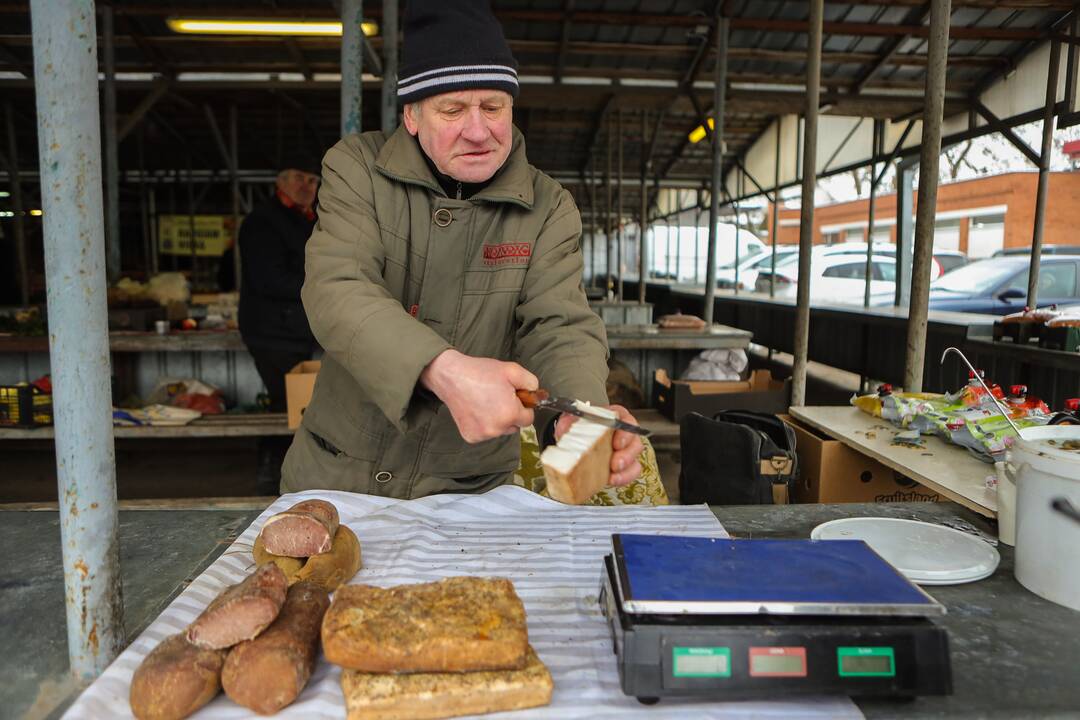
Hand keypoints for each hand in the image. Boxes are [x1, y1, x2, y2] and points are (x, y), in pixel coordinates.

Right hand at [420, 349, 537, 442]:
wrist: (451, 376)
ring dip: (498, 420)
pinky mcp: (470, 436)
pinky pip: (485, 433)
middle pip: (514, 426)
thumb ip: (531, 383)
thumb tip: (536, 395)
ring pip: (500, 430)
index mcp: (510, 414)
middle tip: (498, 397)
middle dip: (510, 414)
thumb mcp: (512, 370)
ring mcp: (482, 435)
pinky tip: (476, 409)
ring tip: (486, 402)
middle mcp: (497, 429)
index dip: (523, 406)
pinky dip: (483, 424)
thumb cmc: (480, 372)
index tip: (514, 397)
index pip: (528, 419)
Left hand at [554, 404, 642, 486]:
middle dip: (627, 455)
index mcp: (612, 418)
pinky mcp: (622, 466)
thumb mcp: (571, 422)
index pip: (626, 420)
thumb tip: (566, 426)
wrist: (573, 443)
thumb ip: (569, 422)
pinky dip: (623, 478)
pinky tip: (612, 480)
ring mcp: (624, 451)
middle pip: (634, 442)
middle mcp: (621, 433)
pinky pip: (630, 472)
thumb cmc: (578, 429)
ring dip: (626, 469)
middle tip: (615, 463)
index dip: (625, 432)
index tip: (617, 442)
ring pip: (635, 459)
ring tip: (613, 476)